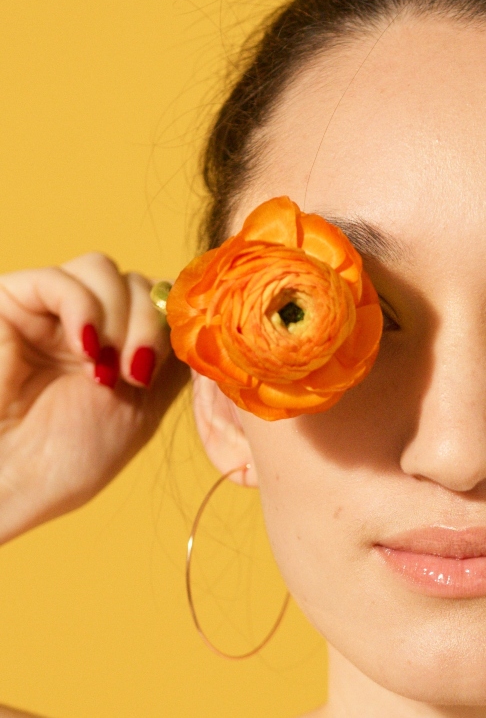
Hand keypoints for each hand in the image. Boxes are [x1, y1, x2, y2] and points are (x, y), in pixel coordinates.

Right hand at [0, 252, 188, 544]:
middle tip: (134, 373)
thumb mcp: (145, 402)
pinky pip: (59, 279)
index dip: (171, 322)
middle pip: (138, 280)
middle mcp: (86, 318)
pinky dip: (83, 309)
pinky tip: (85, 349)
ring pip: (103, 270)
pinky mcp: (8, 301)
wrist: (11, 483)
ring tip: (103, 369)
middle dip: (147, 324)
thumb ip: (169, 353)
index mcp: (121, 340)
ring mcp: (47, 307)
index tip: (164, 367)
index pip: (161, 297)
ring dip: (118, 318)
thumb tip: (200, 315)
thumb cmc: (71, 458)